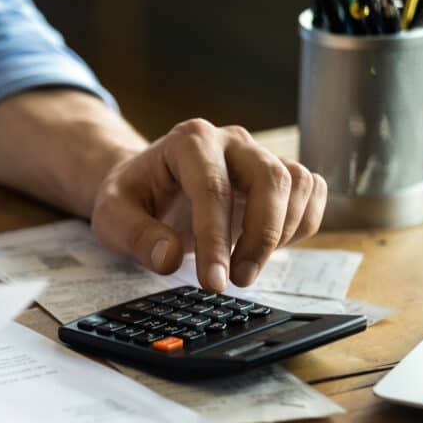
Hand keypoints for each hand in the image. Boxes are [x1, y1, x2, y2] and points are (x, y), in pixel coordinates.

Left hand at [90, 119, 326, 291]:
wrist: (147, 184)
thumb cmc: (132, 197)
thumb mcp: (111, 216)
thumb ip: (135, 235)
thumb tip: (168, 258)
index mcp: (189, 141)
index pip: (213, 188)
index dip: (216, 240)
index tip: (214, 282)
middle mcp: (230, 140)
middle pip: (270, 179)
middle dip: (260, 238)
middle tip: (237, 281)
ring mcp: (258, 154)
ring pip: (297, 183)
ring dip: (282, 234)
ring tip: (246, 269)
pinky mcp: (278, 174)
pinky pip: (311, 193)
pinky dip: (302, 224)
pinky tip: (269, 249)